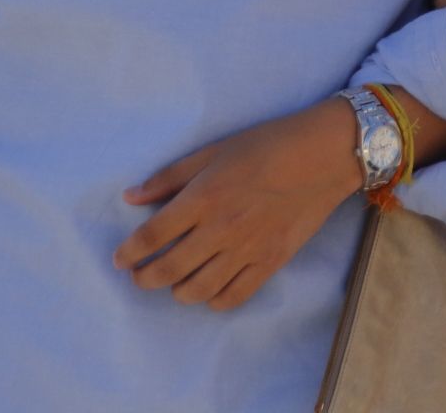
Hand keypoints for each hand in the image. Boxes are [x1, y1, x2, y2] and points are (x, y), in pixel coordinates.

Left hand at [113, 97, 359, 309]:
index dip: (129, 253)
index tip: (120, 259)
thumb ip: (171, 176)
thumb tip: (131, 196)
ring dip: (176, 291)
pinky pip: (233, 297)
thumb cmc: (268, 144)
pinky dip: (213, 300)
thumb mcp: (215, 150)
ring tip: (174, 281)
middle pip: (168, 269)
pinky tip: (209, 288)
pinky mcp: (271, 262)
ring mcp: (247, 249)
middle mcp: (221, 228)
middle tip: (139, 275)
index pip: (152, 236)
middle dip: (144, 278)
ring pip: (196, 290)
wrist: (326, 154)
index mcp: (204, 197)